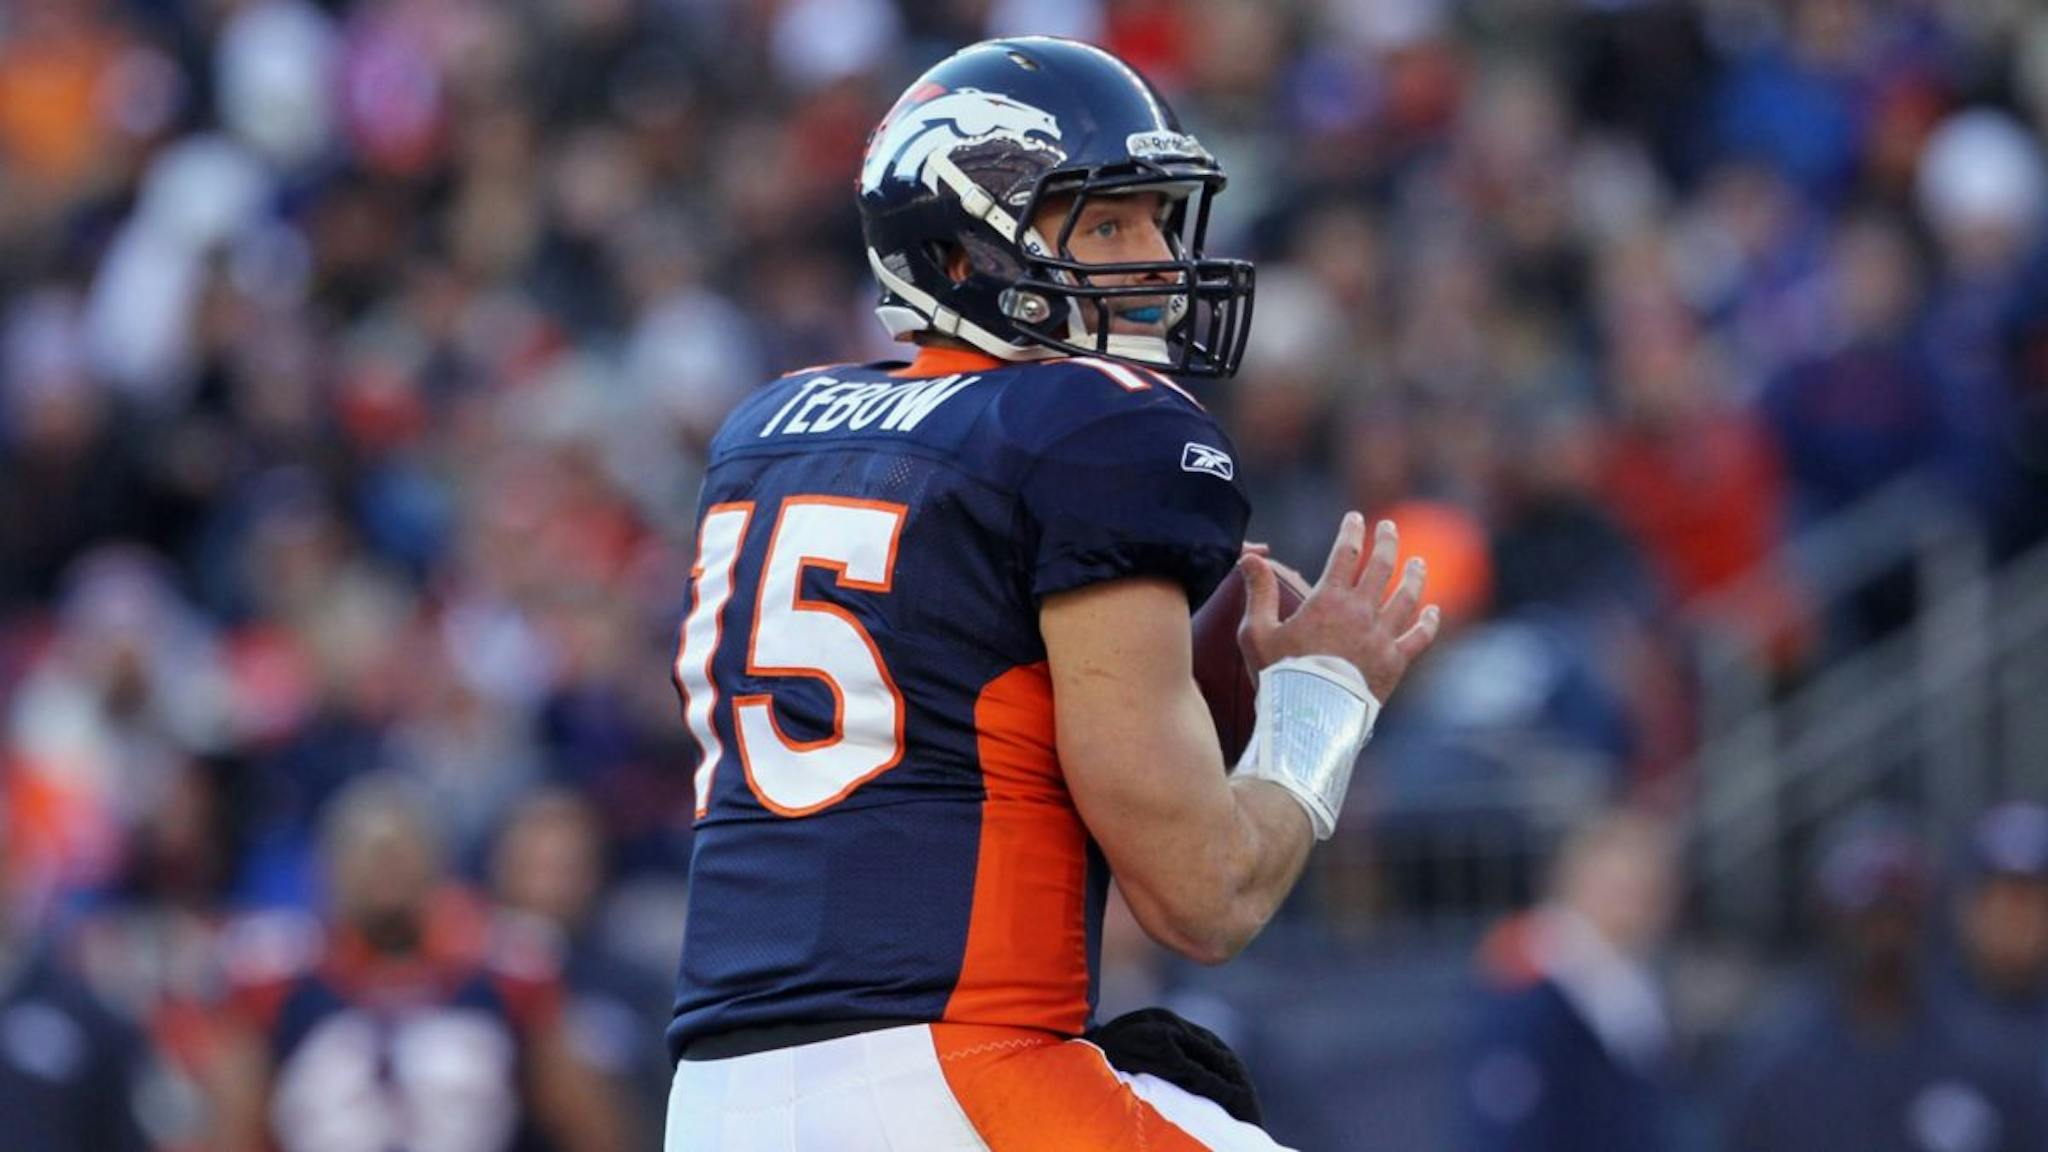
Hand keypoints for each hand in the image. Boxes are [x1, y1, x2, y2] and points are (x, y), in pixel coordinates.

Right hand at [1237, 513, 1440, 701]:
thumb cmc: (1278, 675)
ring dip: (1414, 575)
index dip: (1351, 532)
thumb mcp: (1256, 632)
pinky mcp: (1394, 662)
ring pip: (1406, 597)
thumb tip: (1250, 556)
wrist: (1309, 719)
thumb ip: (1258, 592)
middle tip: (1388, 527)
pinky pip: (1419, 637)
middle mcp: (1361, 612)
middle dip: (1386, 542)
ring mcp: (1382, 637)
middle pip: (1381, 566)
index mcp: (1328, 600)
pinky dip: (1428, 622)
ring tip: (1419, 562)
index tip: (1355, 519)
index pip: (1345, 554)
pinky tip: (1433, 611)